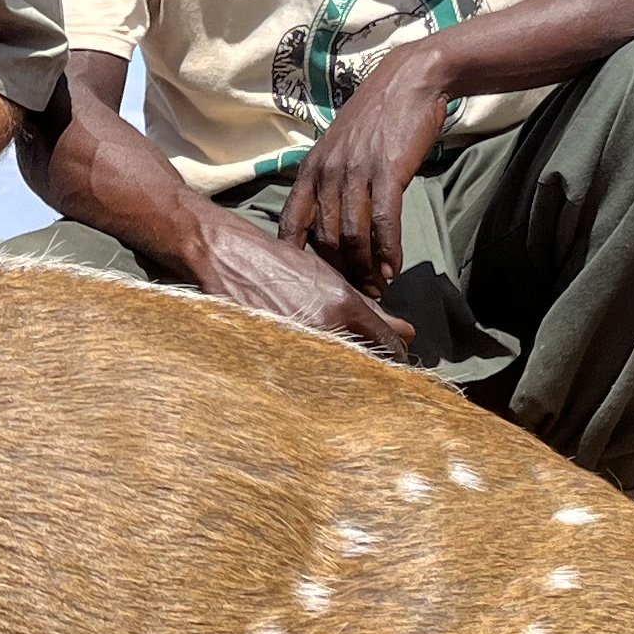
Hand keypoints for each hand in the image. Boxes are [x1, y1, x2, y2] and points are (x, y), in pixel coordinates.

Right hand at [190, 211, 415, 357]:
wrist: (227, 255)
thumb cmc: (279, 261)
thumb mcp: (328, 277)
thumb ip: (368, 306)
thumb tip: (406, 331)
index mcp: (343, 305)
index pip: (388, 343)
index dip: (397, 354)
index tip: (397, 358)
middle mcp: (325, 328)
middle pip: (366, 365)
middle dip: (372, 368)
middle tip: (374, 372)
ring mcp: (298, 345)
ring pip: (337, 374)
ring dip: (343, 375)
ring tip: (340, 370)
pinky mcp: (273, 355)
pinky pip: (304, 377)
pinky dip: (312, 377)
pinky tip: (312, 372)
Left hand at [278, 38, 451, 290]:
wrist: (409, 81)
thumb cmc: (376, 117)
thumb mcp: (339, 145)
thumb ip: (329, 179)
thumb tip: (329, 221)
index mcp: (311, 168)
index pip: (291, 221)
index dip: (295, 256)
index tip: (304, 282)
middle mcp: (328, 172)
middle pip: (325, 237)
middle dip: (340, 270)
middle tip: (356, 292)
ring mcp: (357, 172)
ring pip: (353, 235)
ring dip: (365, 267)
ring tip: (377, 288)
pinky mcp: (388, 171)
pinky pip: (384, 222)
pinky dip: (388, 251)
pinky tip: (393, 268)